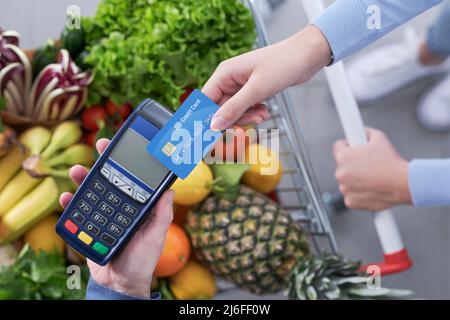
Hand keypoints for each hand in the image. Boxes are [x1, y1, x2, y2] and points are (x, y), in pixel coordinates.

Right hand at [59, 138, 173, 297]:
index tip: (128, 146)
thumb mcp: (156, 236)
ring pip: (93, 191)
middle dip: (106, 161)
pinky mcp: (89, 226)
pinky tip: (66, 197)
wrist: (121, 283)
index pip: (134, 179)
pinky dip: (71, 204)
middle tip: (100, 146)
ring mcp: (104, 214)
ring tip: (76, 170)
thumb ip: (162, 215)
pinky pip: (78, 212)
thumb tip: (169, 190)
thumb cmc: (142, 260)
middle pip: (112, 179)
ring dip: (83, 179)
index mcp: (138, 206)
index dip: (131, 162)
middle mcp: (121, 206)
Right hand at [204, 25, 331, 130]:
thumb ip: (234, 108)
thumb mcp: (257, 90)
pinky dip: (253, 113)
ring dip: (246, 117)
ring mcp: (241, 85)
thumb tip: (214, 125)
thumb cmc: (282, 64)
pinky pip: (246, 108)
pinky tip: (265, 111)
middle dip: (234, 120)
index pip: (205, 99)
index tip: (211, 135)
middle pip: (220, 108)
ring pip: (234, 111)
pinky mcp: (252, 90)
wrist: (306, 56)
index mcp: (224, 73)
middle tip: (247, 127)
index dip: (206, 117)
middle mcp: (229, 79)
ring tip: (262, 116)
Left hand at [333, 128, 411, 210]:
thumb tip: (360, 131)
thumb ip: (365, 132)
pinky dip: (358, 192)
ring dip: (355, 179)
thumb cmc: (391, 163)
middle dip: (353, 164)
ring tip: (372, 176)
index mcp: (343, 157)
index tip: (353, 148)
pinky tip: (371, 187)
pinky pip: (351, 194)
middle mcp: (340, 173)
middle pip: (342, 165)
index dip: (348, 146)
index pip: (338, 146)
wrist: (403, 184)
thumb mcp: (379, 138)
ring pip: (346, 181)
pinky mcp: (350, 202)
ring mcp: (344, 189)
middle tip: (368, 164)